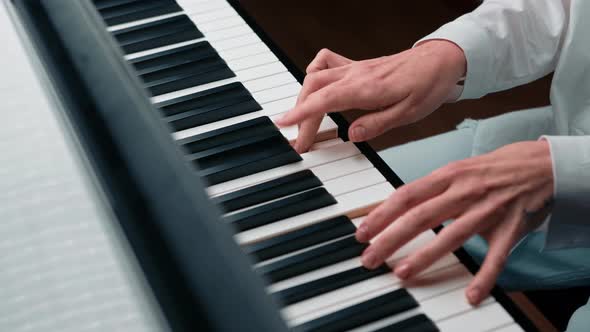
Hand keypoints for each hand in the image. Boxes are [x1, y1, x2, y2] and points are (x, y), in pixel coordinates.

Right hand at [275, 41, 466, 152]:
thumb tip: (351, 135)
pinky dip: (313, 74)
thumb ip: (377, 124)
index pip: (325, 99)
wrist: (439, 60)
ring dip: (304, 98)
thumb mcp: (408, 113)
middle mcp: (355, 75)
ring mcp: (353, 68)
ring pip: (315, 76)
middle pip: (314, 90)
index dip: (302, 112)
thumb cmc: (426, 85)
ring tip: (303, 121)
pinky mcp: (355, 66)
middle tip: (302, 141)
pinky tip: (315, 88)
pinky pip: (325, 62)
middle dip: (301, 115)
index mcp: (366, 88)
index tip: (283, 123)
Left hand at [355, 140, 553, 304]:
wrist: (542, 163)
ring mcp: (487, 210)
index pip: (406, 195)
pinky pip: (496, 256)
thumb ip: (430, 189)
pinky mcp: (510, 228)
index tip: (361, 232)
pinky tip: (471, 295)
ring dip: (424, 256)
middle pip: (420, 216)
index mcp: (448, 176)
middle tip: (369, 258)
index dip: (381, 215)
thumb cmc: (494, 169)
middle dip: (390, 239)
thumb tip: (397, 205)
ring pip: (451, 235)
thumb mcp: (457, 170)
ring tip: (401, 273)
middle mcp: (464, 192)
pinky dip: (485, 277)